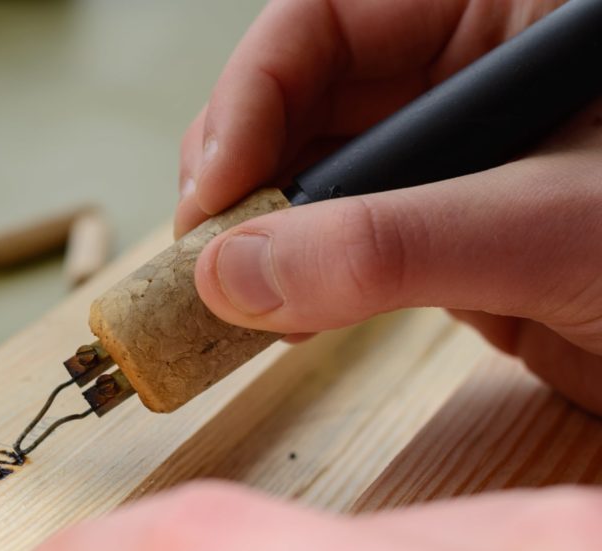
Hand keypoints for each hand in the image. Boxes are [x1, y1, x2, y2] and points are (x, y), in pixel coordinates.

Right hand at [177, 0, 601, 414]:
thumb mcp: (556, 229)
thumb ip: (394, 245)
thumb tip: (236, 273)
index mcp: (509, 10)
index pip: (333, 17)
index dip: (253, 92)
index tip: (215, 186)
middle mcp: (469, 73)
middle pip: (302, 96)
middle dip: (242, 168)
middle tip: (204, 247)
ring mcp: (451, 158)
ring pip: (313, 173)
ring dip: (260, 231)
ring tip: (229, 289)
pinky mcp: (445, 233)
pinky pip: (342, 240)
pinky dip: (300, 278)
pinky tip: (279, 311)